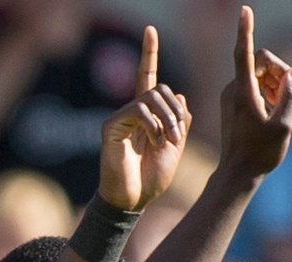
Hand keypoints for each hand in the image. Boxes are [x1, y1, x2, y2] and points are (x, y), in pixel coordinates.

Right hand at [98, 26, 190, 210]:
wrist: (133, 201)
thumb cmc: (151, 179)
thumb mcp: (174, 149)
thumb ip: (180, 123)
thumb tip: (180, 94)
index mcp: (146, 116)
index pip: (148, 78)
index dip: (149, 54)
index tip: (150, 31)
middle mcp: (131, 112)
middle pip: (159, 89)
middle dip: (176, 110)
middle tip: (179, 135)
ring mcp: (119, 118)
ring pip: (151, 97)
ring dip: (167, 118)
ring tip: (168, 140)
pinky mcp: (111, 126)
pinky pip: (138, 110)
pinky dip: (153, 125)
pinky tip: (155, 142)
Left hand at [219, 6, 291, 179]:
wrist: (237, 174)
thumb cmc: (260, 153)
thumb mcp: (283, 125)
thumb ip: (290, 94)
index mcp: (243, 93)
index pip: (243, 54)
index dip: (246, 31)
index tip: (245, 10)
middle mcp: (233, 90)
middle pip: (260, 62)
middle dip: (278, 72)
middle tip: (286, 97)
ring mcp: (231, 96)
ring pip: (258, 74)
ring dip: (274, 85)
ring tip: (277, 111)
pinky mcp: (233, 103)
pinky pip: (253, 86)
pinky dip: (266, 93)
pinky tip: (270, 114)